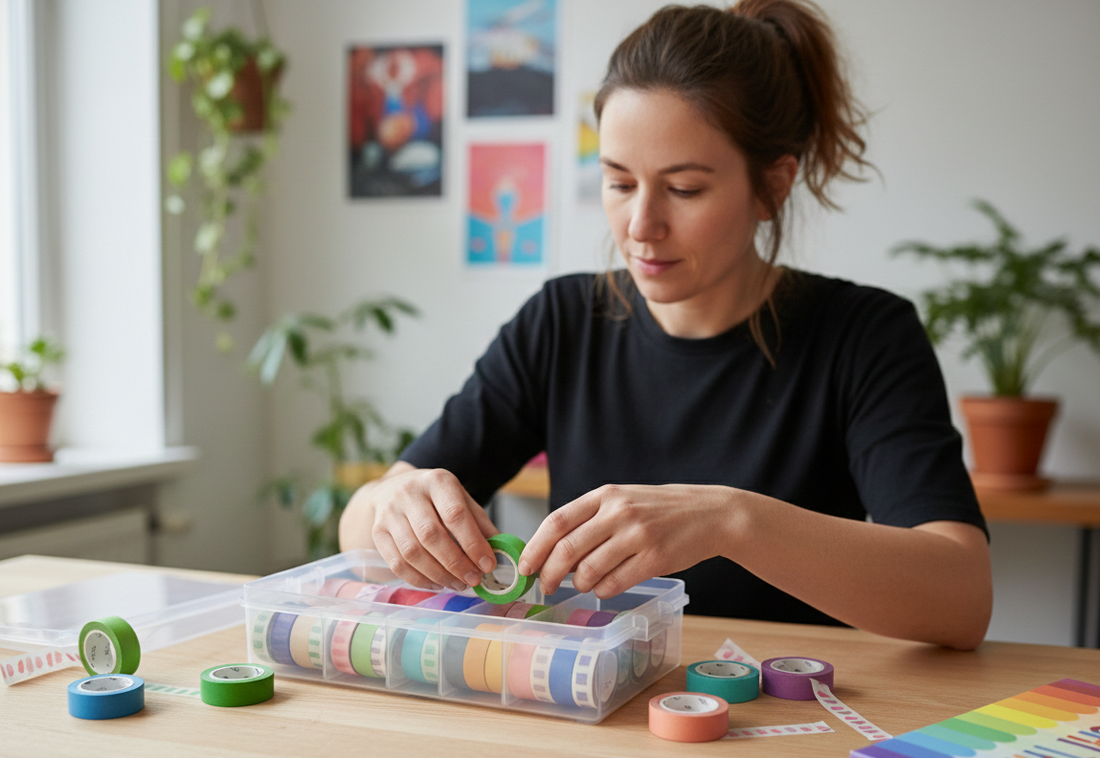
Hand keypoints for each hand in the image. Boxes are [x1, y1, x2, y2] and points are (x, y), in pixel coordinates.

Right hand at [342, 464, 499, 591]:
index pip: (454, 514)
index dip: (472, 543)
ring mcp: (390, 513)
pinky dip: (419, 580)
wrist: (394, 488)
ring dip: (438, 574)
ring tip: (458, 584)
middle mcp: (409, 494)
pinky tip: (437, 583)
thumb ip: (480, 523)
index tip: (488, 564)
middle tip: (473, 580)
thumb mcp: (461, 499)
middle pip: (431, 535)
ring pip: (412, 552)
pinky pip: (397, 563)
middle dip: (455, 563)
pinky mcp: (378, 533)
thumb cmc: (436, 498)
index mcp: (437, 481)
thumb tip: (501, 552)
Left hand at [517, 484, 735, 597]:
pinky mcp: (655, 559)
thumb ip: (591, 520)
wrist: (711, 514)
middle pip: (567, 549)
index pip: (557, 521)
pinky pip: (615, 584)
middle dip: (549, 573)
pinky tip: (606, 588)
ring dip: (579, 585)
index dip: (536, 546)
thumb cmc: (661, 510)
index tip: (525, 565)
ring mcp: (638, 535)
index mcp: (606, 495)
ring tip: (583, 586)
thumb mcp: (623, 500)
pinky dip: (603, 591)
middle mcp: (619, 512)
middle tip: (546, 585)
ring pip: (589, 571)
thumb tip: (554, 553)